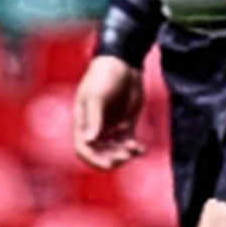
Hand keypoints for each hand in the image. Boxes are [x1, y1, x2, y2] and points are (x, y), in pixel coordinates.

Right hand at [73, 55, 147, 169]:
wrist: (124, 63)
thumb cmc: (104, 76)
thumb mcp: (96, 95)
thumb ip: (93, 118)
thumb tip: (89, 140)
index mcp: (83, 122)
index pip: (83, 148)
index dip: (94, 159)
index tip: (110, 163)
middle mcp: (95, 128)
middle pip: (99, 154)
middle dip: (111, 159)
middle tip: (125, 158)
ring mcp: (111, 127)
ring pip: (115, 151)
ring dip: (124, 155)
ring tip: (136, 150)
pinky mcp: (126, 124)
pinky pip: (128, 143)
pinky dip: (135, 149)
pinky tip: (142, 150)